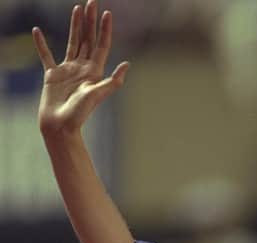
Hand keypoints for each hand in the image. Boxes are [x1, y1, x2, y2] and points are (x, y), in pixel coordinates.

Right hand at [33, 0, 128, 139]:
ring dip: (74, 26)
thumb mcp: (98, 94)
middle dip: (90, 21)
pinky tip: (37, 31)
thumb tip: (128, 64)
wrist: (61, 125)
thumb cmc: (80, 112)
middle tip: (91, 3)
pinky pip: (46, 55)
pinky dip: (41, 43)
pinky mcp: (52, 74)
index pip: (102, 45)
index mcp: (95, 71)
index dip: (104, 29)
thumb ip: (113, 81)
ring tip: (76, 9)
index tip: (107, 13)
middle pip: (88, 39)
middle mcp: (83, 67)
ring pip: (72, 42)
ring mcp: (68, 69)